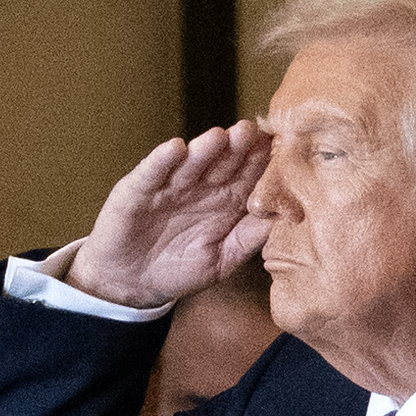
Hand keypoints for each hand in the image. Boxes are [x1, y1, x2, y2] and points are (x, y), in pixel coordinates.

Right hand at [67, 121, 271, 309]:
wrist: (131, 282)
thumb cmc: (179, 269)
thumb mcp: (222, 259)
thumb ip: (249, 238)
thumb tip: (284, 218)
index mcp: (225, 201)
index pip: (247, 178)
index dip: (262, 165)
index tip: (281, 152)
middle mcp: (200, 187)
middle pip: (222, 163)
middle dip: (237, 148)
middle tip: (253, 132)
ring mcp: (169, 185)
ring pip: (190, 163)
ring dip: (205, 149)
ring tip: (220, 137)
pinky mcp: (137, 190)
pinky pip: (152, 172)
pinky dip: (162, 161)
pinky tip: (175, 149)